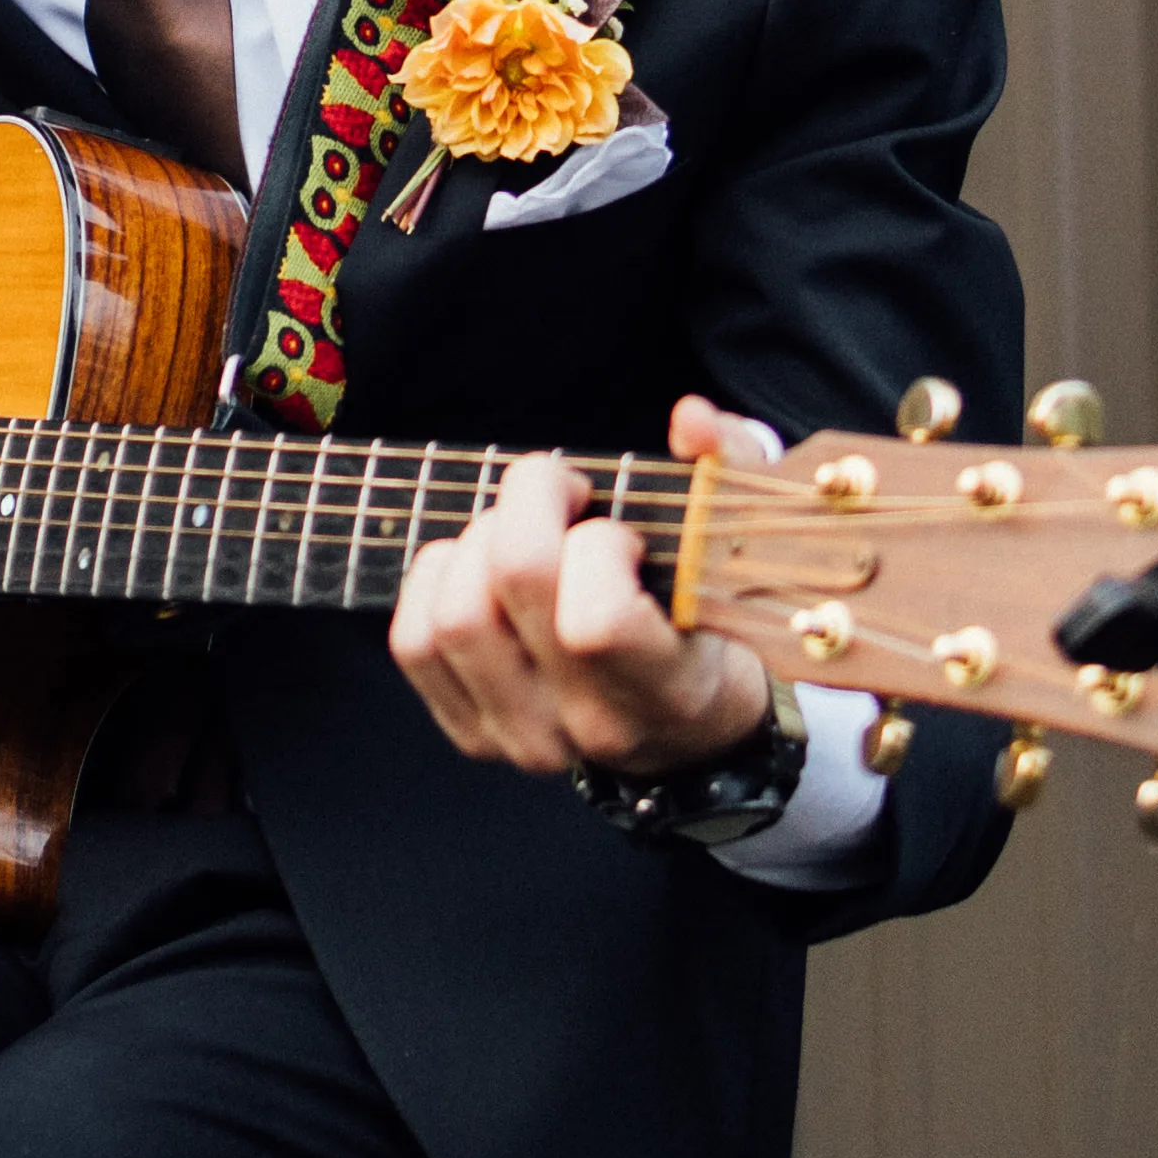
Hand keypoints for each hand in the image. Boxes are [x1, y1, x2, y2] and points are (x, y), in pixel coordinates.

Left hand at [389, 392, 783, 779]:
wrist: (689, 728)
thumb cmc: (714, 617)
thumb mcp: (742, 542)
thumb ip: (731, 466)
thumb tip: (691, 419)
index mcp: (671, 689)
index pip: (596, 621)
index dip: (596, 546)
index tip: (620, 533)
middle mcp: (593, 726)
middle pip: (515, 584)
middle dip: (530, 505)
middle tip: (563, 497)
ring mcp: (527, 737)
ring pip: (455, 615)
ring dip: (478, 544)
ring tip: (522, 535)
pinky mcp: (476, 734)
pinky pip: (414, 643)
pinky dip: (435, 582)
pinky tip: (479, 568)